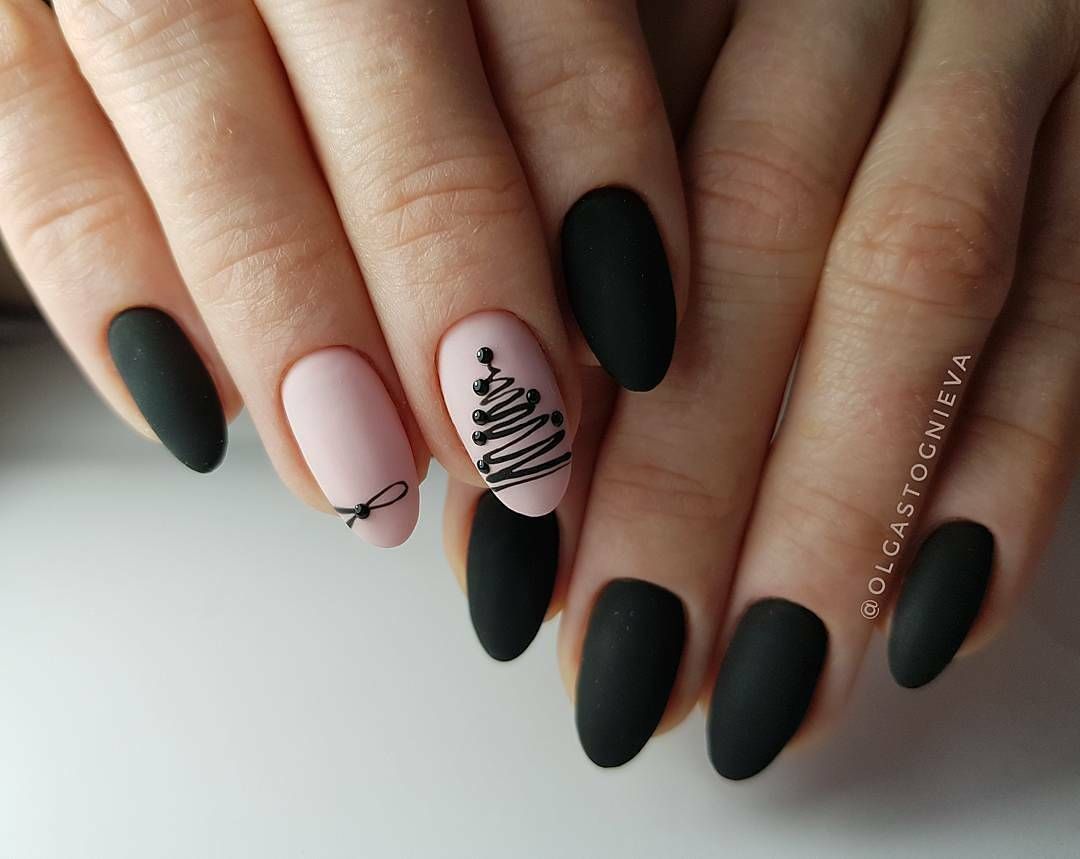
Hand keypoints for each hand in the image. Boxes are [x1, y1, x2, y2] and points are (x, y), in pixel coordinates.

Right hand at [0, 0, 688, 543]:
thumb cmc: (380, 6)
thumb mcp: (472, 9)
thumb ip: (534, 106)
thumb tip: (600, 331)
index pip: (551, 36)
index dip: (597, 199)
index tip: (636, 350)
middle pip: (387, 107)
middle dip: (454, 290)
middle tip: (508, 448)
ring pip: (211, 135)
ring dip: (294, 329)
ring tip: (363, 480)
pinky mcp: (1, 18)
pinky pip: (37, 155)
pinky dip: (109, 292)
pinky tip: (195, 417)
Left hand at [445, 0, 1079, 778]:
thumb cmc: (761, 50)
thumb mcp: (627, 109)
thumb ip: (560, 266)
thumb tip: (496, 510)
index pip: (598, 207)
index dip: (560, 407)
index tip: (515, 581)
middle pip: (755, 244)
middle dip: (686, 487)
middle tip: (629, 671)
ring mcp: (997, 36)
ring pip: (919, 278)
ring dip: (840, 518)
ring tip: (769, 691)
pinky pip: (1074, 300)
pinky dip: (1007, 466)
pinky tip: (929, 618)